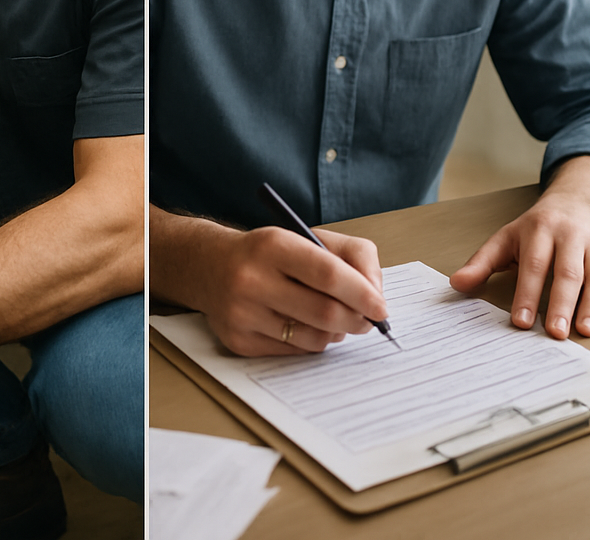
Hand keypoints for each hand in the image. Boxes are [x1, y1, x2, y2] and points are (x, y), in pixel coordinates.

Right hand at [189, 224, 386, 355]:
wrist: (208, 266)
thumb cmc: (268, 253)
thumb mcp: (307, 237)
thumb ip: (352, 257)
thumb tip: (376, 297)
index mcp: (272, 245)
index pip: (329, 274)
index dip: (362, 294)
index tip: (380, 307)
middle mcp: (251, 279)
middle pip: (325, 312)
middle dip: (357, 320)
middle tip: (366, 321)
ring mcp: (242, 313)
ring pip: (314, 338)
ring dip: (335, 333)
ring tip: (332, 320)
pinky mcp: (238, 340)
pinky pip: (294, 351)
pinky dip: (310, 342)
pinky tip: (302, 325)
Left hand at [450, 158, 589, 337]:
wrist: (574, 202)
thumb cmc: (536, 228)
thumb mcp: (504, 239)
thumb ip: (482, 263)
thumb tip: (457, 284)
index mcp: (539, 231)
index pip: (533, 265)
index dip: (527, 294)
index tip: (520, 321)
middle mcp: (571, 236)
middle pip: (567, 272)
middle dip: (562, 303)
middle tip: (556, 332)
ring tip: (585, 330)